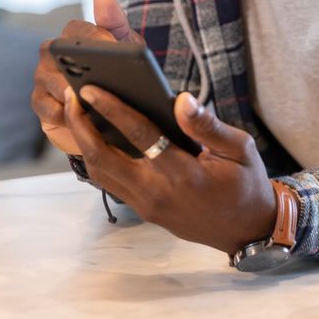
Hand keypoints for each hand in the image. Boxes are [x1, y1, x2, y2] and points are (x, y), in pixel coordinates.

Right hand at [31, 0, 142, 154]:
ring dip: (70, 90)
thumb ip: (115, 20)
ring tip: (90, 98)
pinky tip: (80, 117)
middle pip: (55, 51)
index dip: (94, 37)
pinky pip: (46, 106)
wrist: (111, 109)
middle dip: (76, 63)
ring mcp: (42, 77)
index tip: (111, 47)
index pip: (77, 29)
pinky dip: (63, 112)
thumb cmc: (119, 71)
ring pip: (49, 80)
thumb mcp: (125, 45)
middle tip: (97, 74)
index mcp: (73, 35)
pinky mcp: (40, 103)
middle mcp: (52, 52)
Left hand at [62, 86, 277, 257]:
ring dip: (83, 141)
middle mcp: (157, 192)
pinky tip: (93, 135)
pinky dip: (96, 157)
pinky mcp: (144, 211)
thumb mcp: (240, 149)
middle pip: (103, 157)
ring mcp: (147, 205)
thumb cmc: (245, 184)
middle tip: (71, 95)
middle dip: (81, 125)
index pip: (139, 135)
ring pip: (100, 172)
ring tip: (76, 111)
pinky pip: (110, 182)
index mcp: (183, 174)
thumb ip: (207, 125)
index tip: (91, 88)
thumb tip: (182, 99)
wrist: (248, 230)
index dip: (112, 109)